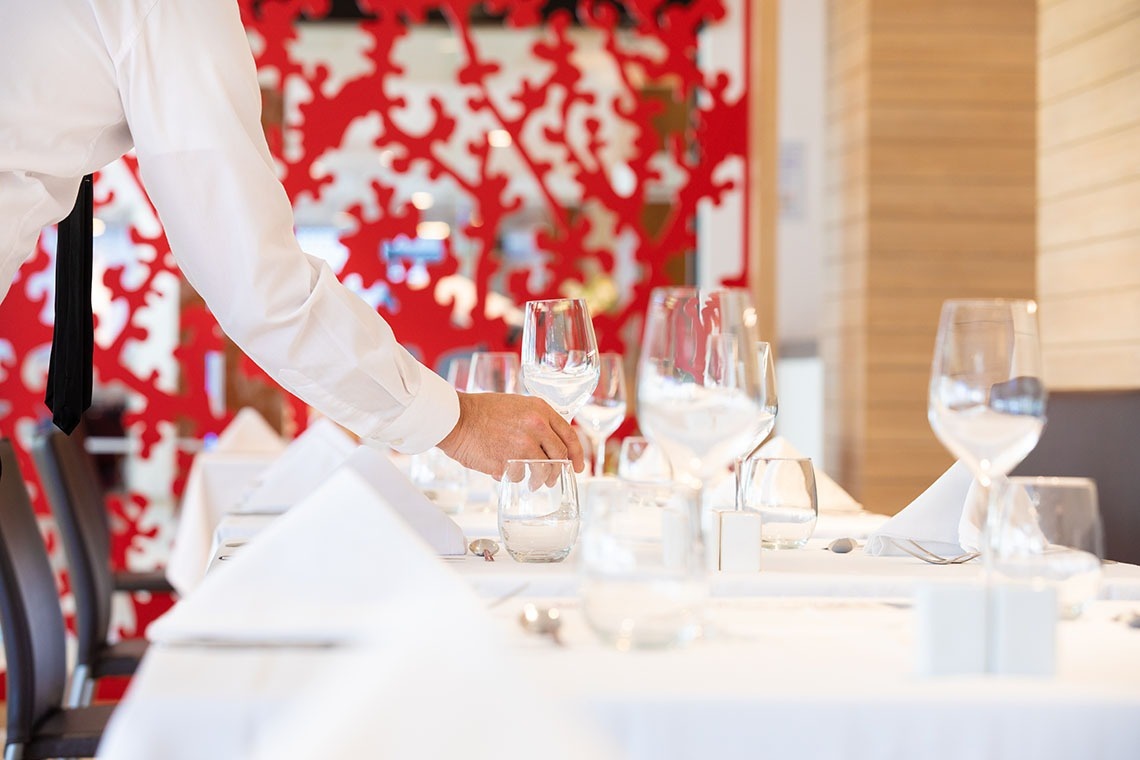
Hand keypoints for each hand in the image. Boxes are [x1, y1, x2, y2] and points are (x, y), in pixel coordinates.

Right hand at [437, 392, 584, 477]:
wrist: (455, 418)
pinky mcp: (508, 462)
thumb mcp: (516, 406)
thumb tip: (548, 443)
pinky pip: (520, 476)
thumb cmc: (481, 411)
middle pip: (559, 457)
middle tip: (552, 479)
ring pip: (543, 471)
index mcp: (540, 410)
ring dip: (540, 480)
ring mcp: (523, 445)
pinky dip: (516, 478)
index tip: (577, 466)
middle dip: (558, 472)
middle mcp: (536, 426)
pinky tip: (509, 475)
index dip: (577, 454)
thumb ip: (535, 421)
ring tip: (533, 483)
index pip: (569, 436)